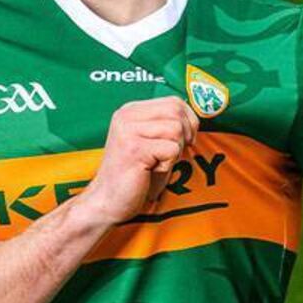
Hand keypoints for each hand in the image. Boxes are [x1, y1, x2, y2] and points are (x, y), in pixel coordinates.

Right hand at [75, 97, 199, 225]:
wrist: (107, 200)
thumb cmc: (134, 174)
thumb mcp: (150, 141)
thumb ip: (165, 124)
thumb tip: (195, 118)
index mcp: (130, 110)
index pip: (173, 101)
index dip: (188, 121)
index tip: (184, 141)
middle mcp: (127, 116)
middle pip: (176, 112)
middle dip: (185, 135)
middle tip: (172, 155)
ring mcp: (128, 131)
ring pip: (176, 129)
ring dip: (175, 151)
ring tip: (157, 163)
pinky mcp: (134, 149)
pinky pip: (171, 149)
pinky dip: (168, 164)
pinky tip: (151, 171)